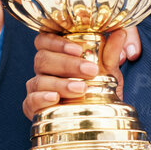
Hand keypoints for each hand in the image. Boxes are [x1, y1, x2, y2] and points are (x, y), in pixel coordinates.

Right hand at [23, 25, 137, 120]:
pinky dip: (41, 98)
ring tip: (82, 88)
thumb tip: (120, 32)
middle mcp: (43, 69)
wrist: (99, 117)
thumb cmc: (99, 87)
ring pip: (39, 80)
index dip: (57, 42)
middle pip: (42, 59)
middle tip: (91, 70)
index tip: (79, 49)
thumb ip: (111, 52)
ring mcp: (37, 88)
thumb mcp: (109, 70)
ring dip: (61, 84)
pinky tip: (54, 98)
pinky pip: (30, 100)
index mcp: (55, 53)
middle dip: (67, 64)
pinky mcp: (33, 107)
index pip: (45, 39)